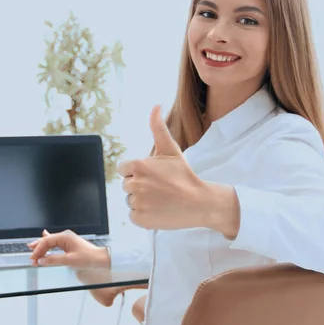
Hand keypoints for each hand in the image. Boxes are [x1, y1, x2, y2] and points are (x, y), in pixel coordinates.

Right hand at [28, 229, 110, 268]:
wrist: (100, 259)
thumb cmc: (88, 258)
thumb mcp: (70, 260)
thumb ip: (54, 260)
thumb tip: (42, 260)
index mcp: (65, 237)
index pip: (46, 241)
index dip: (38, 250)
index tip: (34, 259)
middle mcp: (65, 237)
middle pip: (47, 241)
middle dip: (38, 249)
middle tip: (31, 257)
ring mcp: (67, 240)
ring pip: (50, 242)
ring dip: (42, 248)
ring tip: (33, 250)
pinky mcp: (69, 245)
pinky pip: (55, 243)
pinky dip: (48, 244)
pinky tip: (44, 236)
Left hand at [117, 105, 207, 229]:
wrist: (200, 202)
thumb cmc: (184, 175)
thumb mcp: (171, 150)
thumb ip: (158, 128)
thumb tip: (156, 105)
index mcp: (137, 166)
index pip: (123, 169)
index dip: (137, 172)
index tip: (153, 176)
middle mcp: (134, 184)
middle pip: (126, 185)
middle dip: (140, 186)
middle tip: (160, 188)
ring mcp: (137, 203)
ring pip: (130, 200)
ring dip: (142, 201)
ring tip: (161, 199)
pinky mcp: (140, 219)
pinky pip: (134, 216)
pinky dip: (144, 215)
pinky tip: (159, 210)